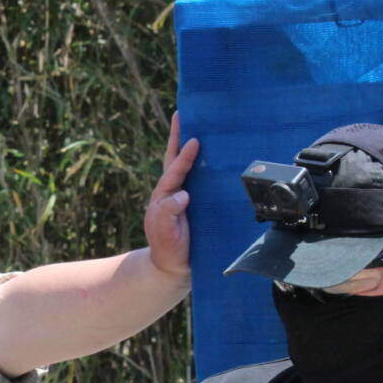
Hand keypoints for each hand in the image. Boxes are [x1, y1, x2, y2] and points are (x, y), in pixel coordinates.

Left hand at [143, 111, 198, 280]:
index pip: (174, 171)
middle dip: (179, 136)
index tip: (194, 140)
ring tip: (202, 125)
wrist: (174, 269)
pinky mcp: (197, 204)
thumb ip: (168, 213)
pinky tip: (219, 157)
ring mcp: (185, 197)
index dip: (183, 156)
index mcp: (164, 195)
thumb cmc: (167, 249)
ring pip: (189, 167)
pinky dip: (206, 166)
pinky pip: (201, 181)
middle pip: (175, 159)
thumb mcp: (163, 231)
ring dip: (193, 147)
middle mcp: (174, 192)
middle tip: (183, 113)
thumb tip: (182, 194)